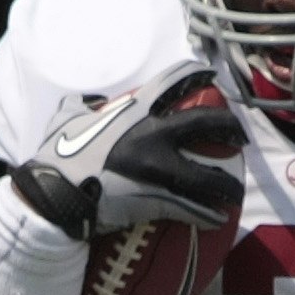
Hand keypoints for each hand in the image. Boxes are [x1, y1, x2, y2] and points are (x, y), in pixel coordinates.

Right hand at [13, 65, 242, 239]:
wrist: (54, 196)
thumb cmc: (56, 156)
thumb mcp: (66, 118)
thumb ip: (83, 104)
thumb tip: (93, 101)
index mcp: (133, 110)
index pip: (174, 82)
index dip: (197, 75)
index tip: (212, 77)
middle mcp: (153, 134)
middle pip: (207, 124)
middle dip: (230, 128)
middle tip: (240, 137)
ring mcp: (159, 169)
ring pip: (209, 176)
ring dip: (228, 185)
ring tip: (235, 192)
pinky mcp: (158, 200)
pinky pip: (194, 208)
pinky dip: (208, 215)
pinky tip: (218, 219)